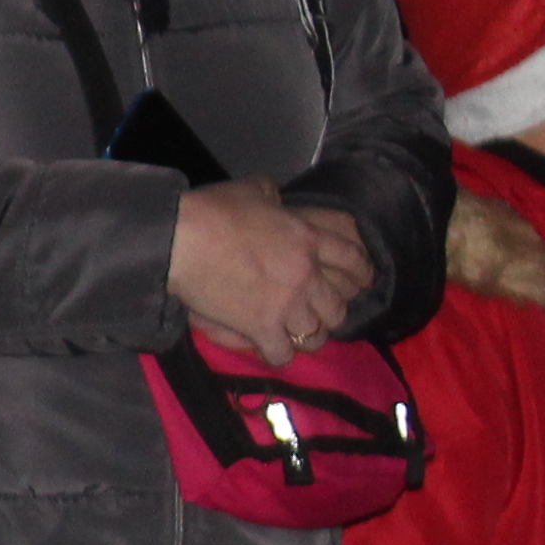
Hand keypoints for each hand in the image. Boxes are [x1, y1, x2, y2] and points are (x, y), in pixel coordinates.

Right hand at [168, 181, 364, 365]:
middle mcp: (305, 276)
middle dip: (331, 313)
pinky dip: (276, 354)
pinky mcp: (261, 327)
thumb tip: (273, 198)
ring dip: (307, 338)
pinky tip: (268, 348)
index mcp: (308, 239)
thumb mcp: (251, 190)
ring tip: (295, 336)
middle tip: (318, 314)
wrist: (181, 240)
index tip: (363, 282)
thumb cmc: (213, 211)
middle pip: (338, 308)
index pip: (353, 259)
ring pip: (315, 336)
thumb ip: (271, 196)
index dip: (362, 273)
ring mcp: (286, 305)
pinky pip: (282, 354)